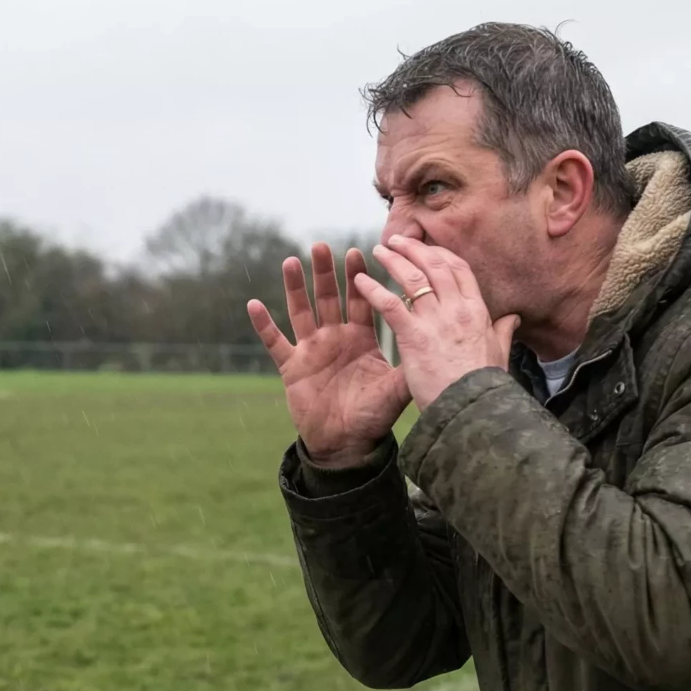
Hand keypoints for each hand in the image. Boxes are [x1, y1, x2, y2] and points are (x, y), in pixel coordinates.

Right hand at [248, 243, 412, 469]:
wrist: (346, 444)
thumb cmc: (373, 417)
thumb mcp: (395, 389)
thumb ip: (411, 364)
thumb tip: (437, 343)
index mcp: (360, 339)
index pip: (360, 301)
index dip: (358, 277)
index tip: (359, 251)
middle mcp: (335, 338)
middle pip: (329, 298)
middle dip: (325, 272)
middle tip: (323, 245)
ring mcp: (311, 350)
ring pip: (301, 312)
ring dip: (295, 288)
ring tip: (291, 261)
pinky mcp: (291, 367)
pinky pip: (275, 343)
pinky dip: (264, 325)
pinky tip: (253, 305)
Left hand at [353, 235, 519, 409]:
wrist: (473, 410)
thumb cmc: (484, 387)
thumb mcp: (500, 354)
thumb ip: (502, 331)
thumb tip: (513, 317)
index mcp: (477, 312)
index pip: (460, 270)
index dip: (441, 254)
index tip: (426, 248)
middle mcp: (457, 310)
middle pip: (436, 266)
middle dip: (415, 249)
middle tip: (397, 240)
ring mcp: (436, 321)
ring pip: (412, 278)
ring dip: (393, 260)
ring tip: (378, 251)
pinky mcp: (414, 337)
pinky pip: (391, 304)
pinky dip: (373, 289)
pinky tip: (360, 281)